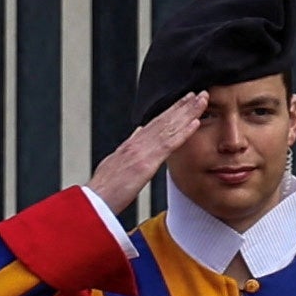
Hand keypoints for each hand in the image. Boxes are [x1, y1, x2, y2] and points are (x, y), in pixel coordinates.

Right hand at [79, 91, 209, 215]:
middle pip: (164, 120)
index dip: (170, 111)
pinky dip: (184, 131)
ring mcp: (142, 151)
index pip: (154, 124)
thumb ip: (128, 147)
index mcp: (130, 145)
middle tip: (199, 93)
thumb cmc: (103, 190)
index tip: (184, 101)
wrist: (94, 202)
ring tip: (201, 100)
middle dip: (182, 105)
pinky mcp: (146, 162)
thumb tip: (139, 132)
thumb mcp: (114, 164)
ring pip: (169, 126)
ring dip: (187, 112)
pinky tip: (196, 122)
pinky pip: (170, 144)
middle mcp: (137, 143)